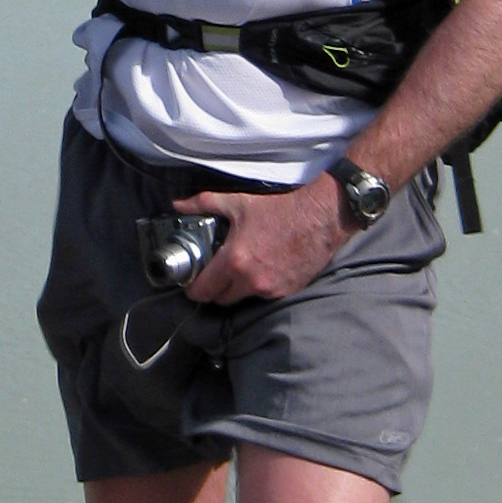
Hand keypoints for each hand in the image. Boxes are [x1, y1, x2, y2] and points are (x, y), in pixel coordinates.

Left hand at [176, 180, 342, 304]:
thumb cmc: (282, 208)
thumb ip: (203, 204)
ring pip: (243, 298)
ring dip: (238, 288)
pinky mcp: (288, 291)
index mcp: (234, 261)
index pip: (203, 291)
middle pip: (221, 300)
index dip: (193, 288)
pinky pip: (265, 295)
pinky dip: (259, 286)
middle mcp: (251, 280)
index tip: (193, 282)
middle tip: (214, 274)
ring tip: (240, 269)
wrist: (322, 215)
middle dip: (214, 290)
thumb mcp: (238, 202)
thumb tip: (179, 205)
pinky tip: (263, 268)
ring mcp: (271, 289)